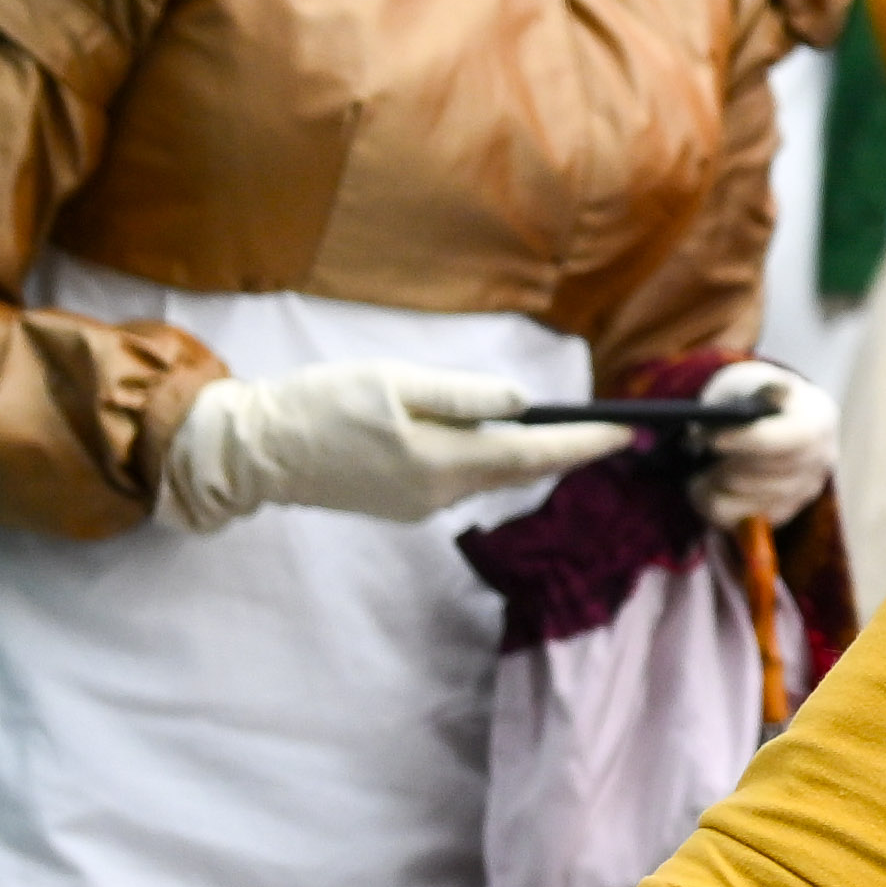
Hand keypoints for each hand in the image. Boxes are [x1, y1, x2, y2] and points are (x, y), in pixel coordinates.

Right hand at [151, 359, 613, 535]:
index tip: (627, 433)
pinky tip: (498, 443)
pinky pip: (460, 480)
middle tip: (614, 433)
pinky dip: (488, 462)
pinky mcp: (402, 503)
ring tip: (572, 437)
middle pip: (518, 471)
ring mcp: (420, 504)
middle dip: (568, 453)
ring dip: (529, 458)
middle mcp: (439, 493)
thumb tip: (521, 402)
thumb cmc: (323, 404)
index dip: (584, 445)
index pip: (532, 455)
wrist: (258, 451)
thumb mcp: (394, 382)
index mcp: (442, 460)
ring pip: (490, 477)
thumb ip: (461, 394)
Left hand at [681, 358, 831, 528]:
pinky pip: (738, 519)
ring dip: (714, 482)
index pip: (789, 440)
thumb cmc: (753, 397)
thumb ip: (762, 388)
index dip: (747, 442)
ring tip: (697, 465)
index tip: (711, 439)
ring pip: (748, 499)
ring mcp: (804, 491)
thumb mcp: (754, 382)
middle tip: (692, 447)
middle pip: (766, 474)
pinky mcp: (782, 513)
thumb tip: (771, 394)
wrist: (765, 418)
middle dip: (724, 464)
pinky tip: (704, 483)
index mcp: (818, 420)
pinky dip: (712, 502)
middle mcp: (820, 460)